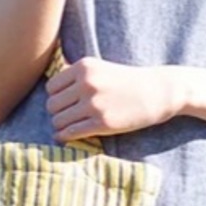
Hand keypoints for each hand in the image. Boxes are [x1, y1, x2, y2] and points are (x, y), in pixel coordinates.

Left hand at [45, 58, 180, 141]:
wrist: (157, 92)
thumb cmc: (126, 81)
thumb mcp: (100, 68)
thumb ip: (75, 74)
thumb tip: (48, 87)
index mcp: (84, 67)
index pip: (51, 87)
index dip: (56, 97)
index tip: (66, 103)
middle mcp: (87, 84)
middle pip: (51, 104)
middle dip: (58, 112)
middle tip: (69, 116)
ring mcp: (94, 104)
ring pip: (58, 120)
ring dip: (61, 126)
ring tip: (70, 126)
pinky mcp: (102, 123)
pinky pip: (70, 133)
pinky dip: (64, 137)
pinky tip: (66, 137)